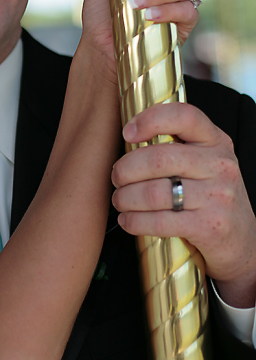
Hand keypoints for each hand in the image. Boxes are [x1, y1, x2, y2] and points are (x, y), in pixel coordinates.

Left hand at [112, 102, 255, 307]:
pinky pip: (159, 222)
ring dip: (125, 198)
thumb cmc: (213, 199)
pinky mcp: (210, 227)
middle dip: (126, 169)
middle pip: (158, 159)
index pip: (184, 116)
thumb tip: (129, 138)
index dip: (150, 119)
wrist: (243, 243)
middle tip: (116, 178)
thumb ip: (177, 148)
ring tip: (119, 200)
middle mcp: (220, 165)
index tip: (128, 133)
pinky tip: (127, 221)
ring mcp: (217, 197)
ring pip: (154, 192)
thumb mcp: (206, 164)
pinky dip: (134, 222)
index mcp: (216, 142)